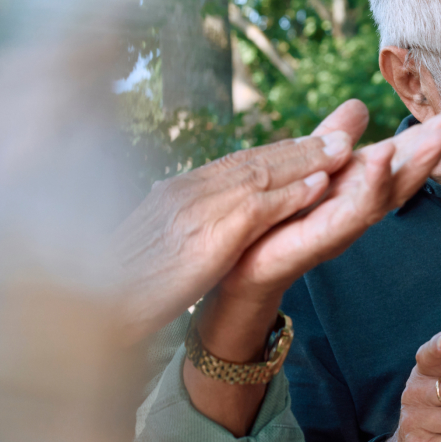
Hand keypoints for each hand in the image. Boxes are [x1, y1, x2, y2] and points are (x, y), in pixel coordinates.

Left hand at [114, 100, 440, 340]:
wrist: (236, 265)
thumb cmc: (274, 219)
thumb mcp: (308, 165)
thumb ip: (333, 137)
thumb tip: (360, 106)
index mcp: (352, 186)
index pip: (397, 158)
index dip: (425, 137)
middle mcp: (355, 207)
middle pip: (402, 176)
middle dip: (431, 149)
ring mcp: (342, 225)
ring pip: (388, 194)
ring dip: (413, 167)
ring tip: (434, 139)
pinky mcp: (320, 239)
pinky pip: (352, 212)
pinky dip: (371, 187)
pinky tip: (382, 160)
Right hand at [114, 105, 355, 341]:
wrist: (98, 307)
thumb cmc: (122, 285)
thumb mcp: (154, 245)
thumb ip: (178, 226)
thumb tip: (188, 224)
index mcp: (176, 192)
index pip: (235, 164)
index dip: (276, 152)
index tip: (308, 143)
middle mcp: (187, 191)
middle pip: (253, 160)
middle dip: (300, 147)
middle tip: (340, 134)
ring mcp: (197, 209)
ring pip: (263, 174)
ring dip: (307, 160)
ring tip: (342, 149)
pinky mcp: (209, 235)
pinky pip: (260, 207)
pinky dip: (292, 194)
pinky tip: (320, 187)